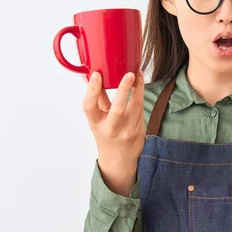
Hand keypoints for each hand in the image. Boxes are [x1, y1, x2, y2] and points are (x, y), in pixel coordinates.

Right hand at [82, 70, 144, 194]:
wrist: (119, 158)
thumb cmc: (106, 133)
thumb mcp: (97, 119)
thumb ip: (96, 99)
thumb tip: (90, 76)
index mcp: (96, 124)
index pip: (90, 107)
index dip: (92, 90)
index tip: (96, 75)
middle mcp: (111, 128)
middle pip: (118, 108)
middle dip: (124, 90)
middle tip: (129, 74)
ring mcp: (127, 130)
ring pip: (135, 106)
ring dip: (138, 88)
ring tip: (138, 72)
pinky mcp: (139, 130)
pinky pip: (141, 108)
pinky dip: (140, 94)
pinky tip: (140, 83)